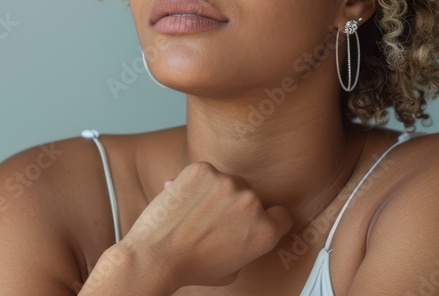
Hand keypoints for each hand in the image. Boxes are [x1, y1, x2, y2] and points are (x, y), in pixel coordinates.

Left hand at [117, 162, 293, 288]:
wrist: (156, 255)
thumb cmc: (193, 267)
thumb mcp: (234, 269)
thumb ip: (247, 246)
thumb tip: (244, 228)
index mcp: (265, 231)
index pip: (281, 215)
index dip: (269, 219)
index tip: (255, 220)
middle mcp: (251, 203)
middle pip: (251, 196)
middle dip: (235, 206)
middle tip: (212, 222)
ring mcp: (227, 183)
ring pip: (227, 182)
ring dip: (215, 192)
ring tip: (194, 213)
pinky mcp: (203, 169)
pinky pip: (204, 172)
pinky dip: (194, 182)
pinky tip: (183, 200)